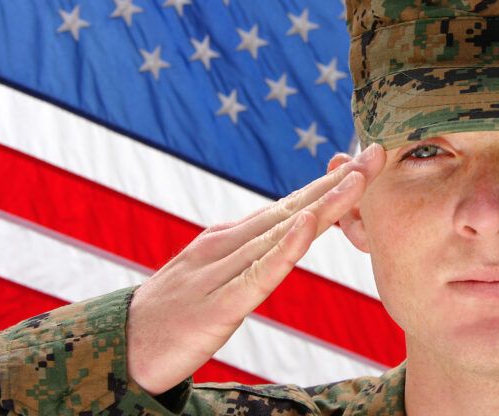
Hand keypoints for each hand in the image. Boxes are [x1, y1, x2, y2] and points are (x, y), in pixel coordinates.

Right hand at [125, 143, 385, 394]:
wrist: (121, 345)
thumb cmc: (172, 312)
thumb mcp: (214, 276)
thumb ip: (246, 255)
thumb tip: (281, 232)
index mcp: (229, 238)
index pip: (288, 207)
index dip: (328, 186)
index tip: (364, 165)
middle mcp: (228, 244)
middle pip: (292, 208)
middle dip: (338, 182)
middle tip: (377, 153)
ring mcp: (222, 271)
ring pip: (282, 232)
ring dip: (324, 204)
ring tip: (359, 179)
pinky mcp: (218, 306)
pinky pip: (258, 275)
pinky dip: (286, 249)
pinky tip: (310, 227)